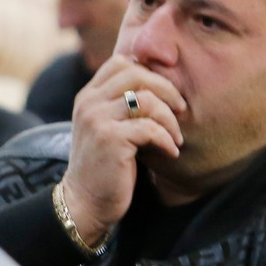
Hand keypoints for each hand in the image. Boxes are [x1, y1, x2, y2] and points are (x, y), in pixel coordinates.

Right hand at [59, 57, 187, 245]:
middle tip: (181, 111)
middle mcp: (89, 103)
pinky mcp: (109, 139)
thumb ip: (123, 105)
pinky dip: (166, 140)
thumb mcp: (108, 128)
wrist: (85, 203)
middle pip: (136, 74)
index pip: (121, 63)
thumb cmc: (106, 166)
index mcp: (88, 96)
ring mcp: (97, 119)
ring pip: (146, 100)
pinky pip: (150, 128)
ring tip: (175, 138)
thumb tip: (161, 84)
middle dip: (167, 90)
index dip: (151, 73)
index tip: (167, 95)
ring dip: (169, 120)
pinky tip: (170, 153)